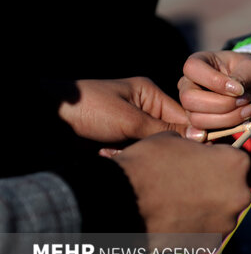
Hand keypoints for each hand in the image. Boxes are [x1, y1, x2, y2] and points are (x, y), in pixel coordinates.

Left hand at [58, 77, 190, 142]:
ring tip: (115, 149)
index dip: (191, 134)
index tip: (196, 151)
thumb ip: (165, 129)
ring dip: (137, 153)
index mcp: (150, 94)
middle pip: (168, 135)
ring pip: (150, 148)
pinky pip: (134, 155)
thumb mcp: (130, 119)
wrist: (45, 119)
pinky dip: (123, 158)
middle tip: (139, 148)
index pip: (183, 116)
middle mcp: (143, 109)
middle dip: (155, 146)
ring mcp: (130, 127)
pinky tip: (106, 154)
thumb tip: (201, 137)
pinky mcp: (117, 142)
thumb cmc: (89, 109)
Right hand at [113, 131, 250, 234]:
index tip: (203, 164)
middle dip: (216, 186)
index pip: (236, 160)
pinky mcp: (209, 243)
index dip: (218, 161)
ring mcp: (226, 222)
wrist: (124, 200)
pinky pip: (206, 232)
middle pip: (233, 188)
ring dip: (206, 208)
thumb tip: (197, 152)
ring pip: (221, 212)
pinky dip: (195, 227)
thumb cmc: (149, 163)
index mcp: (236, 163)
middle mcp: (239, 194)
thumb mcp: (174, 139)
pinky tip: (175, 219)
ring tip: (179, 204)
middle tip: (190, 185)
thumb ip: (195, 146)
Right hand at [179, 50, 250, 129]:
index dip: (215, 81)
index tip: (240, 89)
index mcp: (198, 64)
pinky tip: (242, 122)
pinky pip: (205, 133)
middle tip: (246, 101)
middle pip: (189, 99)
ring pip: (197, 119)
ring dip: (228, 118)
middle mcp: (188, 84)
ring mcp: (192, 106)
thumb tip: (235, 91)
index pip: (192, 69)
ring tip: (249, 110)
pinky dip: (226, 130)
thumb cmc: (249, 73)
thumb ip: (243, 76)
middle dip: (221, 104)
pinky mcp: (201, 123)